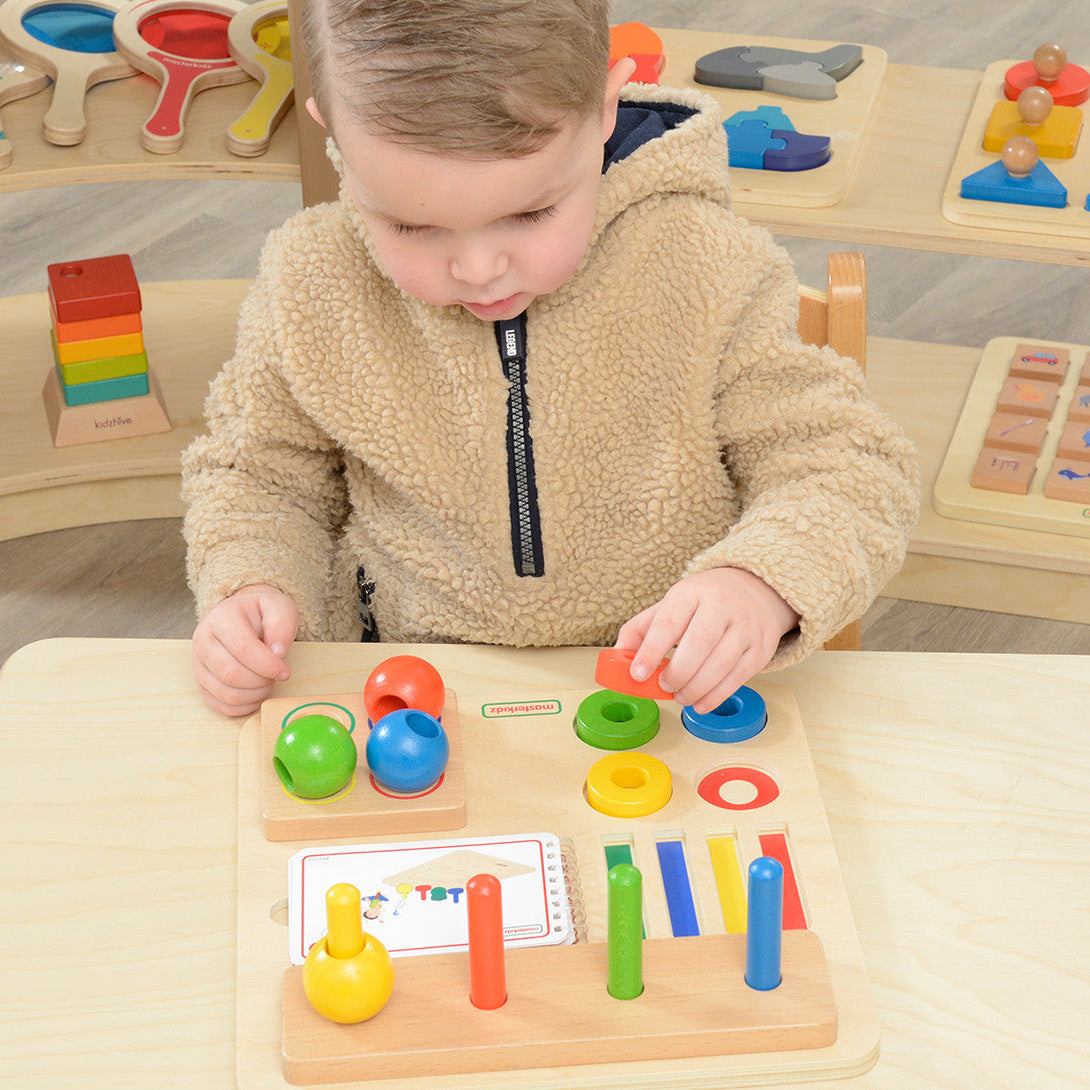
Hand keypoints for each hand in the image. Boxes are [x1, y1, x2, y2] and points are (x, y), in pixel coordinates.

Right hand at [192, 584, 298, 716]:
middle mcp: (204, 639)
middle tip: (276, 675)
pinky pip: (219, 704)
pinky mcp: (201, 681)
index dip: (266, 665)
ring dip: (254, 695)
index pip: (242, 648)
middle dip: (261, 681)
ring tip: (267, 682)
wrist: (243, 615)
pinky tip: (256, 694)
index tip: (284, 672)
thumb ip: (281, 626)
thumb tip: (277, 653)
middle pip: (231, 673)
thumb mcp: (279, 607)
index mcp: (222, 617)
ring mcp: (199, 662)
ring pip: (225, 692)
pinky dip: (242, 706)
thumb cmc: (262, 613)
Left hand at [614, 568, 798, 713]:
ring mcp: (745, 627)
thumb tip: (617, 658)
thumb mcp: (671, 604)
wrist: (756, 589)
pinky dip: (716, 696)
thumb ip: (641, 630)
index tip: (637, 673)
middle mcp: (721, 606)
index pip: (668, 622)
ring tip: (680, 696)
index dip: (651, 651)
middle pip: (698, 645)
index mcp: (691, 592)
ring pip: (720, 665)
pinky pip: (738, 678)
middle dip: (677, 673)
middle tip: (664, 686)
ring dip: (695, 689)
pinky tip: (700, 703)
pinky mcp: (760, 649)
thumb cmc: (704, 601)